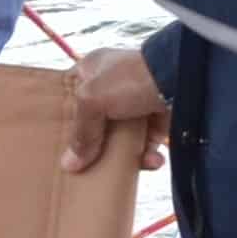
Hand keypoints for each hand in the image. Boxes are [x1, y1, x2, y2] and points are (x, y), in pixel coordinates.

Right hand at [64, 45, 169, 175]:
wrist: (181, 79)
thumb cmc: (130, 79)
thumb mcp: (92, 100)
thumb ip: (81, 133)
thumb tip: (69, 165)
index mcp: (92, 69)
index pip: (69, 93)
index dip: (62, 115)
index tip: (56, 140)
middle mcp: (113, 85)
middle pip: (94, 121)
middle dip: (92, 144)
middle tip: (84, 165)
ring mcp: (136, 103)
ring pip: (120, 137)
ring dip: (122, 155)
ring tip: (124, 168)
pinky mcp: (158, 119)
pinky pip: (146, 144)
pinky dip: (148, 156)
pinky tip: (151, 161)